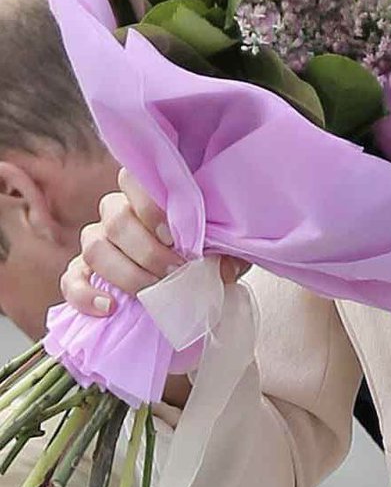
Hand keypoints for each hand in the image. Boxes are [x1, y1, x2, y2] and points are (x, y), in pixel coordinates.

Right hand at [60, 167, 246, 316]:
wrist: (183, 282)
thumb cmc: (203, 255)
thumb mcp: (221, 249)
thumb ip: (224, 252)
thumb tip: (223, 268)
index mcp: (148, 196)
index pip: (134, 179)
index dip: (149, 205)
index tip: (174, 235)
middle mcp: (117, 213)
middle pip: (116, 219)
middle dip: (147, 250)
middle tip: (174, 270)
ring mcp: (96, 241)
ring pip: (94, 247)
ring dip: (125, 273)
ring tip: (152, 291)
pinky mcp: (81, 272)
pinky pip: (70, 279)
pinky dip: (85, 295)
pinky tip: (109, 308)